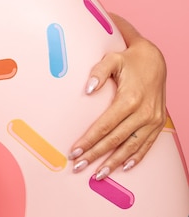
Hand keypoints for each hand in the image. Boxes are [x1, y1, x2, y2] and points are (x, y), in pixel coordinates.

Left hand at [68, 14, 166, 179]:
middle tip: (78, 167)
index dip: (89, 140)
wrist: (157, 59)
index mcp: (129, 99)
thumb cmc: (130, 58)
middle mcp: (143, 113)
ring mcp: (153, 120)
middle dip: (95, 155)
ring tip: (97, 174)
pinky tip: (124, 167)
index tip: (74, 151)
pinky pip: (147, 145)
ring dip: (114, 162)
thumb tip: (87, 90)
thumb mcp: (112, 58)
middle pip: (115, 140)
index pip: (104, 126)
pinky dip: (135, 158)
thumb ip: (98, 72)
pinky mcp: (158, 123)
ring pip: (131, 147)